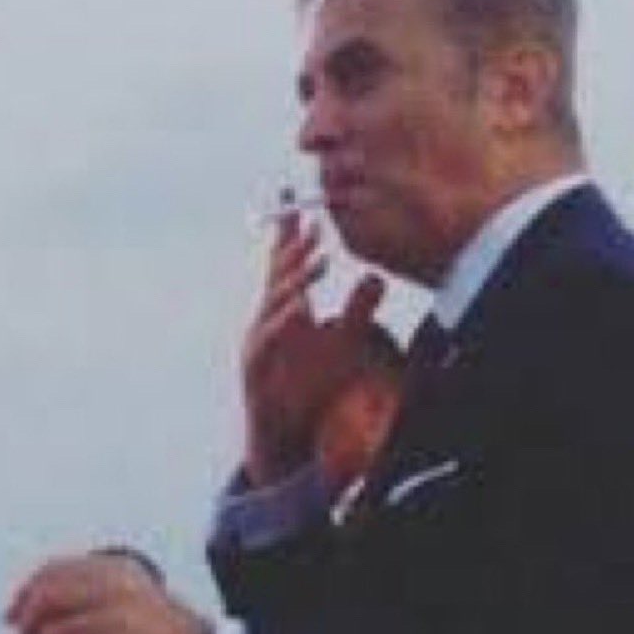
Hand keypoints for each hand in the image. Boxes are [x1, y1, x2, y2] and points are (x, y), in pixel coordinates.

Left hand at [6, 553, 214, 633]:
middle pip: (48, 600)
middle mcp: (121, 588)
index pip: (56, 570)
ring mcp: (121, 619)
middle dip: (27, 624)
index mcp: (121, 570)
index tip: (10, 614)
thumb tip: (25, 607)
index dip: (27, 592)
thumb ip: (87, 595)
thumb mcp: (127, 601)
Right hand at [242, 211, 384, 485]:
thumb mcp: (340, 348)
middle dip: (294, 246)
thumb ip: (357, 314)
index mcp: (283, 311)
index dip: (290, 229)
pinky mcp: (256, 369)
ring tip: (319, 257)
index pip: (284, 262)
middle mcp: (266, 321)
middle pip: (277, 275)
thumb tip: (378, 277)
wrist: (280, 440)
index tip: (294, 193)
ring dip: (296, 278)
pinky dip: (284, 320)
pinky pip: (269, 339)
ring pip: (275, 302)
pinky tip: (302, 306)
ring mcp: (258, 343)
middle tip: (316, 220)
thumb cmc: (306, 393)